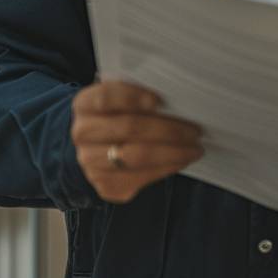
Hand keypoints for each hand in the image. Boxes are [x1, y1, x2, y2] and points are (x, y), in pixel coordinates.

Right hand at [71, 80, 202, 203]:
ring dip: (173, 152)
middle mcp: (82, 133)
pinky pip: (140, 178)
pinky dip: (166, 168)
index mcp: (85, 104)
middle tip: (195, 130)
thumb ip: (142, 92)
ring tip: (195, 148)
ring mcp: (91, 162)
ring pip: (136, 157)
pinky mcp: (106, 185)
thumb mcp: (124, 96)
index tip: (159, 100)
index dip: (132, 98)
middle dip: (168, 129)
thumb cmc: (121, 114)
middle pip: (128, 128)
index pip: (105, 97)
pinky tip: (181, 160)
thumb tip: (178, 96)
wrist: (99, 146)